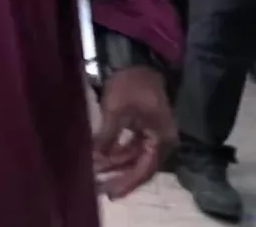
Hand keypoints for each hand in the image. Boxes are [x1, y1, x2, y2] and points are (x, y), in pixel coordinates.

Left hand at [92, 66, 175, 198]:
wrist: (136, 61)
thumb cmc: (130, 85)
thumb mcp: (116, 111)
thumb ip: (108, 137)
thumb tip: (96, 158)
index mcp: (161, 139)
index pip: (144, 169)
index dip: (127, 183)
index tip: (110, 194)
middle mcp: (160, 141)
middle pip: (138, 166)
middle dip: (117, 176)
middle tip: (97, 188)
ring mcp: (151, 134)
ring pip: (131, 156)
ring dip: (114, 164)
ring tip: (94, 174)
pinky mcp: (141, 127)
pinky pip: (128, 145)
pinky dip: (115, 151)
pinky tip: (99, 157)